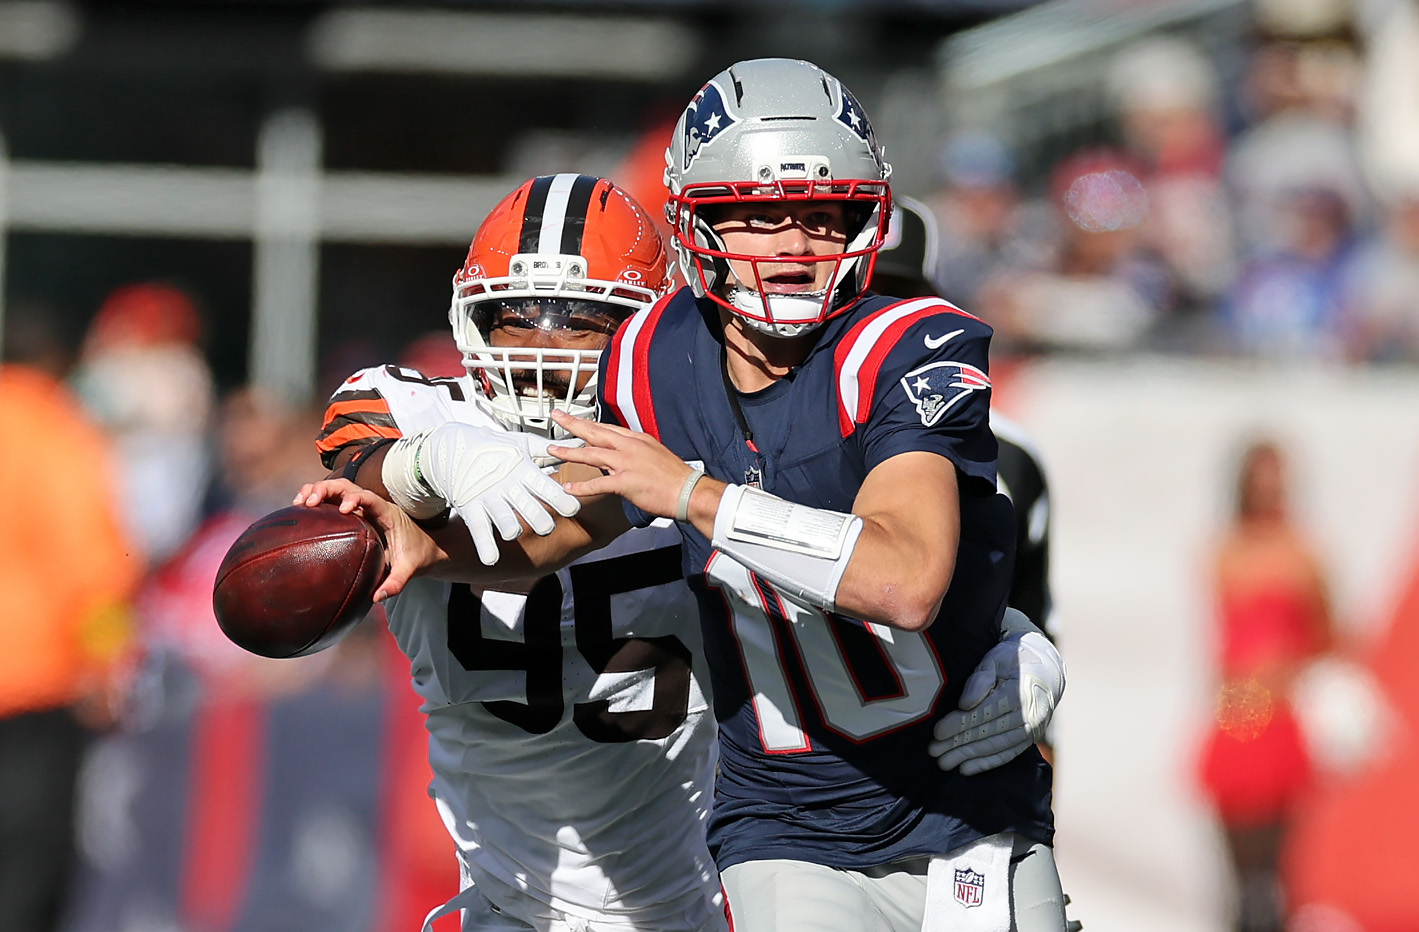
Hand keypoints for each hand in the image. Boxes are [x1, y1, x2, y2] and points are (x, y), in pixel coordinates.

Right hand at [295, 478, 446, 601]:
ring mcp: (363, 508)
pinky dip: (318, 501)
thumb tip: (377, 597)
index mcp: (388, 513)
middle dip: (327, 489)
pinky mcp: (355, 515)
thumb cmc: (418, 555)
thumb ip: (396, 583)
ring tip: (299, 503)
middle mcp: (373, 506)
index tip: (343, 509)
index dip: (355, 498)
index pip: (370, 498)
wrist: (426, 548)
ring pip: (338, 490)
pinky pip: (334, 501)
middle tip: (309, 502)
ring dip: (317, 491)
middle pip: (347, 486)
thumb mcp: (410, 569)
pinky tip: (300, 510)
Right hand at [416, 422, 581, 563]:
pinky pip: (479, 529)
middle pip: (529, 508)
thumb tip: (578, 445)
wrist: (454, 447)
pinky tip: (491, 559)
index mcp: (524, 471)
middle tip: (547, 527)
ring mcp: (488, 497)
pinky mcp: (470, 506)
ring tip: (514, 533)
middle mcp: (508, 485)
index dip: (562, 500)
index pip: (547, 488)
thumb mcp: (523, 444)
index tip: (573, 509)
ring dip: (511, 529)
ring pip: (504, 520)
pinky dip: (485, 546)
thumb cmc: (494, 448)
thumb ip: (551, 450)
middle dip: (541, 521)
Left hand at [548, 410, 700, 519]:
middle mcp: (629, 447)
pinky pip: (598, 484)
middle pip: (595, 432)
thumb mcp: (655, 454)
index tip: (577, 420)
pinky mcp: (625, 482)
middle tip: (557, 416)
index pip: (607, 427)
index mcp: (637, 439)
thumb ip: (636, 452)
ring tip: (553, 450)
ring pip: (591, 454)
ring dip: (569, 452)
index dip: (590, 423)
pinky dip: (581, 487)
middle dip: (573, 424)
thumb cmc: (675, 476)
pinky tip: (569, 488)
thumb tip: (620, 457)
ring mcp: (626, 464)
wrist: (688, 491)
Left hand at [929, 621, 1063, 774]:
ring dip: (968, 756)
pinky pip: (1007, 754)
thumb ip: (980, 680)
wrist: (1046, 669)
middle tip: (933, 751)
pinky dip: (986, 763)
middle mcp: (1030, 714)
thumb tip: (965, 704)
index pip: (985, 712)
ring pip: (996, 747)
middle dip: (958, 744)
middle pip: (988, 733)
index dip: (960, 724)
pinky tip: (966, 769)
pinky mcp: (1031, 739)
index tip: (937, 731)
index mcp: (1020, 692)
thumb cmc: (1013, 660)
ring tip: (943, 762)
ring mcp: (1033, 730)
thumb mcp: (995, 660)